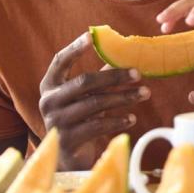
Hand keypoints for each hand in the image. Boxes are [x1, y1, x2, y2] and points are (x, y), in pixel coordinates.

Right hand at [39, 33, 149, 169]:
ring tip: (144, 94)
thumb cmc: (80, 119)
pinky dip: (118, 121)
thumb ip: (100, 78)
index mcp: (50, 85)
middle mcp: (48, 101)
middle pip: (84, 82)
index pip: (59, 61)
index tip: (90, 36)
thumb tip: (126, 56)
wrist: (67, 156)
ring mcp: (56, 121)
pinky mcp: (67, 140)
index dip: (74, 48)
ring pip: (95, 104)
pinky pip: (97, 126)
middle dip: (114, 76)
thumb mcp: (86, 97)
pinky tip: (133, 118)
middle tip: (138, 74)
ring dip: (123, 98)